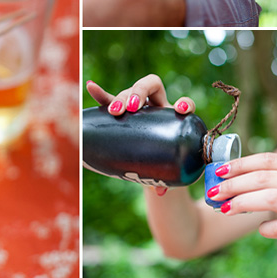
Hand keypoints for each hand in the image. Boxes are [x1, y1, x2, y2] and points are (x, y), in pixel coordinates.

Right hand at [87, 75, 195, 194]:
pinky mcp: (120, 111)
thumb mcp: (168, 170)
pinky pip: (109, 100)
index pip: (185, 103)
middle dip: (140, 92)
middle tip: (132, 108)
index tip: (180, 109)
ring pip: (129, 92)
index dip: (185, 103)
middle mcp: (157, 106)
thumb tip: (160, 191)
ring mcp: (137, 107)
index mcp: (176, 118)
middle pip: (151, 86)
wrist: (152, 161)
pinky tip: (91, 86)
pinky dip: (100, 94)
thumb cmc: (165, 164)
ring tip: (115, 110)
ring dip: (122, 97)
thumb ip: (167, 179)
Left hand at [209, 153, 276, 253]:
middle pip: (264, 178)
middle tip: (214, 192)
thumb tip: (240, 179)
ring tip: (225, 209)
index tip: (219, 170)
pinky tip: (260, 229)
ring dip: (243, 203)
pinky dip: (268, 228)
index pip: (268, 160)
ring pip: (272, 199)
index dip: (241, 164)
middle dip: (234, 184)